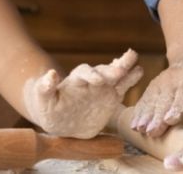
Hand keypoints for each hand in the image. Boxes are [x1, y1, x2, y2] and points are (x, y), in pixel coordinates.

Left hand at [23, 49, 143, 138]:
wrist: (61, 121)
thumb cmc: (50, 108)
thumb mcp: (43, 100)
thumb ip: (45, 87)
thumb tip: (51, 73)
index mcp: (75, 80)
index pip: (84, 72)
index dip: (91, 75)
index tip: (98, 81)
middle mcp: (91, 81)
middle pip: (104, 71)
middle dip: (112, 70)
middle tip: (121, 68)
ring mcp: (102, 88)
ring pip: (116, 76)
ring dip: (125, 68)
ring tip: (135, 60)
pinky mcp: (110, 98)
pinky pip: (123, 87)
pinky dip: (131, 79)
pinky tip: (139, 71)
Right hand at [130, 50, 182, 136]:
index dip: (178, 106)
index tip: (170, 119)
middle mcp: (175, 78)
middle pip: (166, 99)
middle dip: (158, 116)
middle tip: (151, 132)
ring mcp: (162, 82)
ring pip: (153, 99)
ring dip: (145, 115)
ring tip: (139, 129)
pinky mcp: (154, 86)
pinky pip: (146, 99)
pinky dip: (139, 111)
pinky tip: (134, 124)